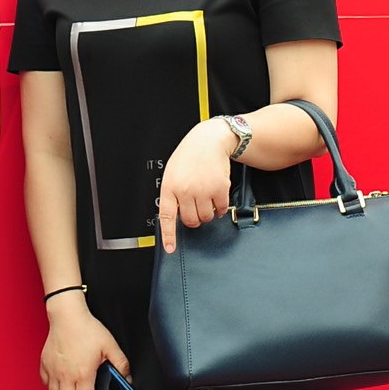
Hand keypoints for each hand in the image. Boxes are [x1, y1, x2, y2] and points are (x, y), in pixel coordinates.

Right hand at [39, 296, 130, 389]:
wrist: (67, 315)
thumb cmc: (86, 328)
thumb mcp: (110, 346)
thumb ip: (121, 364)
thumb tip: (127, 378)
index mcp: (83, 374)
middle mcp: (66, 376)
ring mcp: (54, 370)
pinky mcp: (45, 364)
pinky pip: (45, 383)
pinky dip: (52, 387)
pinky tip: (59, 382)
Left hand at [158, 120, 237, 252]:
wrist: (209, 140)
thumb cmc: (189, 156)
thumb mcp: (173, 173)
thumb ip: (173, 194)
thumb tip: (177, 216)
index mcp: (170, 186)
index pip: (167, 217)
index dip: (169, 236)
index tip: (170, 249)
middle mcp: (186, 190)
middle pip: (191, 221)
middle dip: (194, 219)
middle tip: (196, 208)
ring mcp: (203, 190)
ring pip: (206, 218)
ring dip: (207, 214)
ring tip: (206, 199)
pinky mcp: (220, 189)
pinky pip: (221, 210)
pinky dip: (220, 208)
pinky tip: (216, 197)